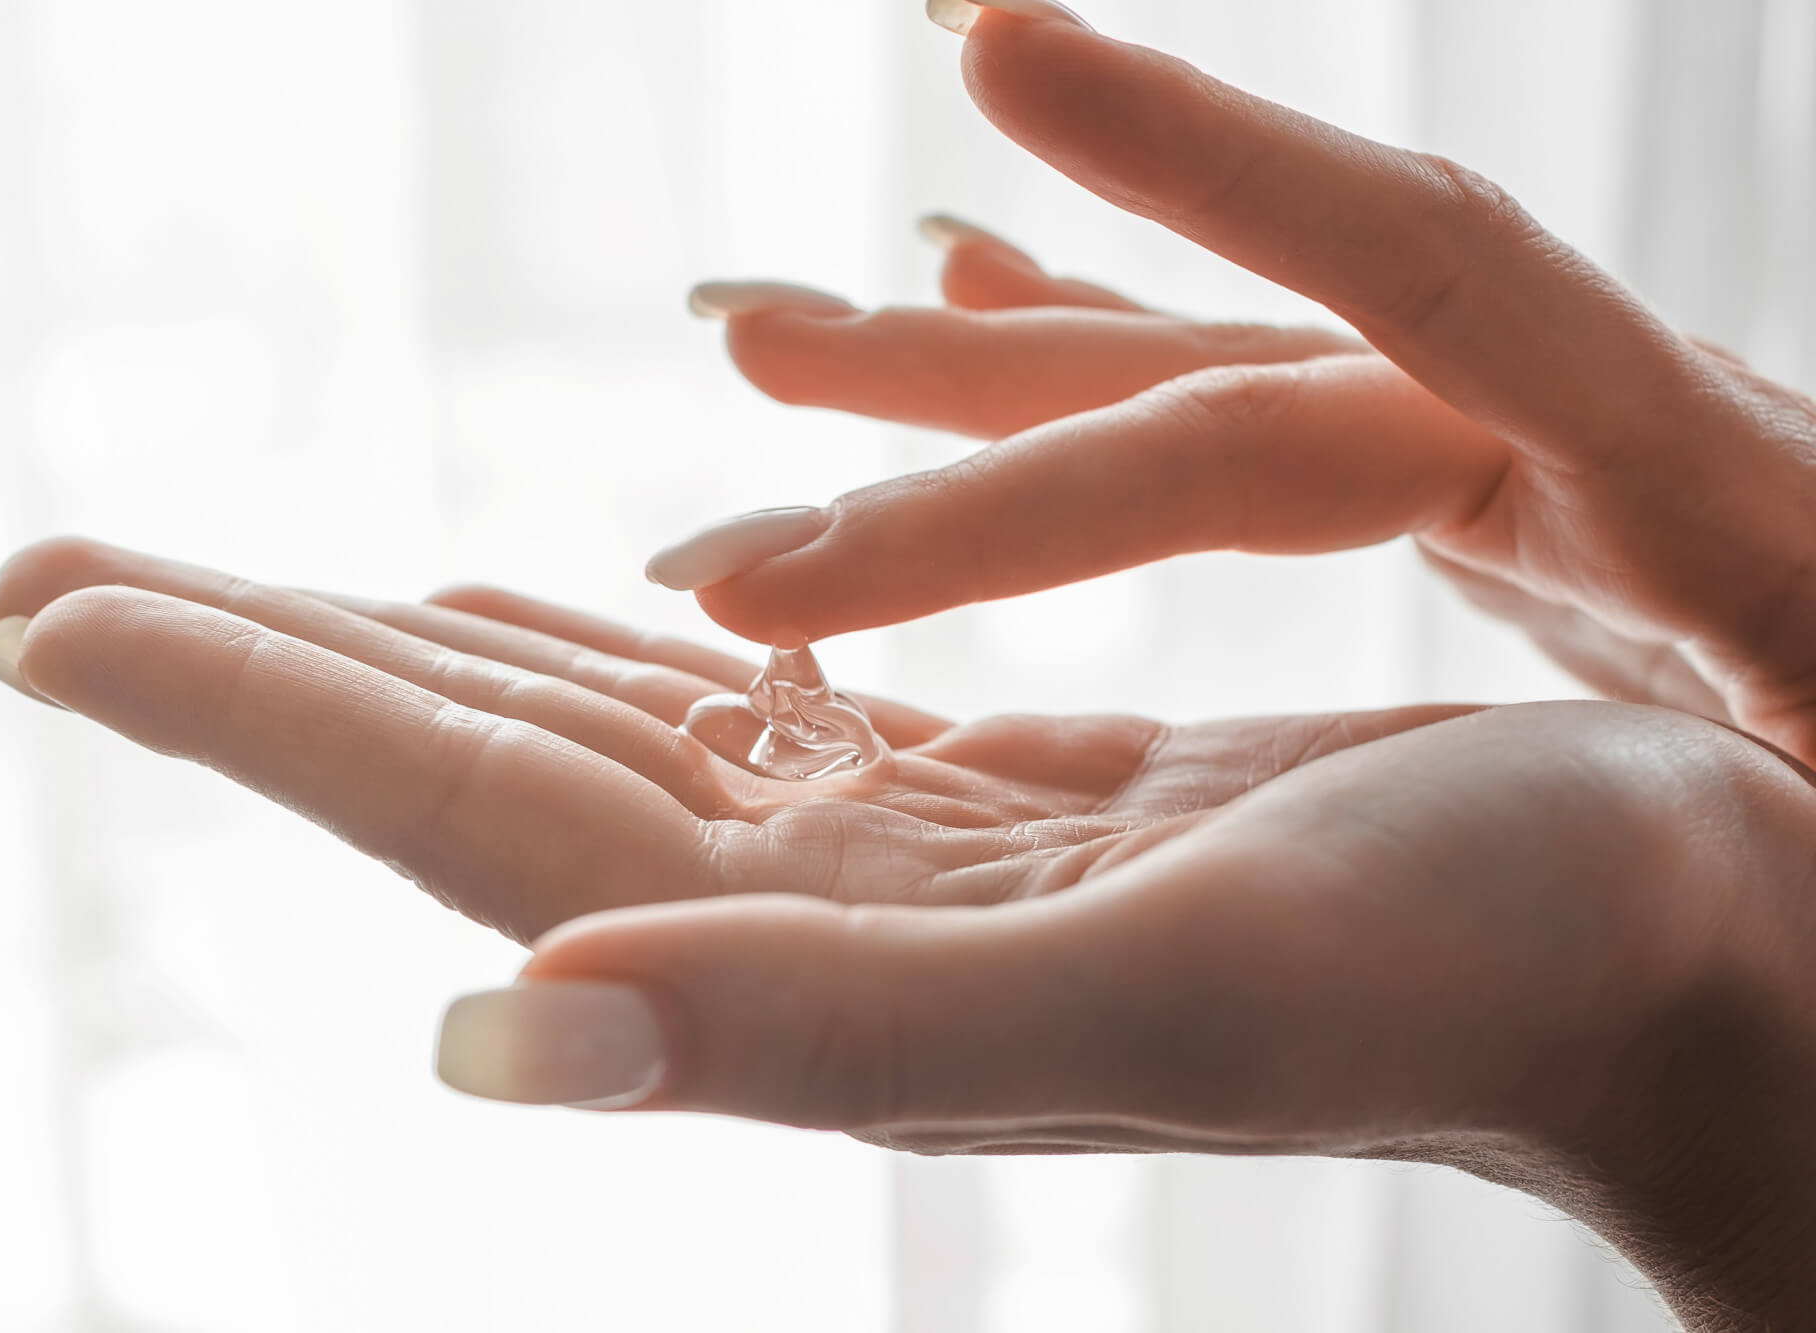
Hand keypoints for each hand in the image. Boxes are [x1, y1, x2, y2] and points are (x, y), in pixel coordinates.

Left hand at [0, 536, 1468, 940]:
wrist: (1666, 957)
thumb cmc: (1476, 971)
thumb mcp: (1154, 993)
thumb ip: (820, 1029)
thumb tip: (490, 1041)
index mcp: (806, 957)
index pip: (444, 803)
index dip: (230, 699)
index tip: (18, 603)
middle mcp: (811, 918)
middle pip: (461, 759)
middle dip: (243, 658)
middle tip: (30, 572)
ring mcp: (894, 857)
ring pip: (579, 725)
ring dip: (393, 647)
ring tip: (227, 588)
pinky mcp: (993, 800)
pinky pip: (738, 710)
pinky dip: (610, 650)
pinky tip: (546, 610)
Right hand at [664, 2, 1815, 763]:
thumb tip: (1794, 625)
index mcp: (1702, 479)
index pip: (1428, 275)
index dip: (1214, 159)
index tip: (992, 46)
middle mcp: (1574, 430)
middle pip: (1223, 380)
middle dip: (967, 392)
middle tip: (738, 364)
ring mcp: (1513, 459)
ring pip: (1193, 395)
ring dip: (976, 365)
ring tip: (768, 334)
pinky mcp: (1489, 500)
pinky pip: (1251, 416)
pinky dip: (1108, 359)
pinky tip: (980, 294)